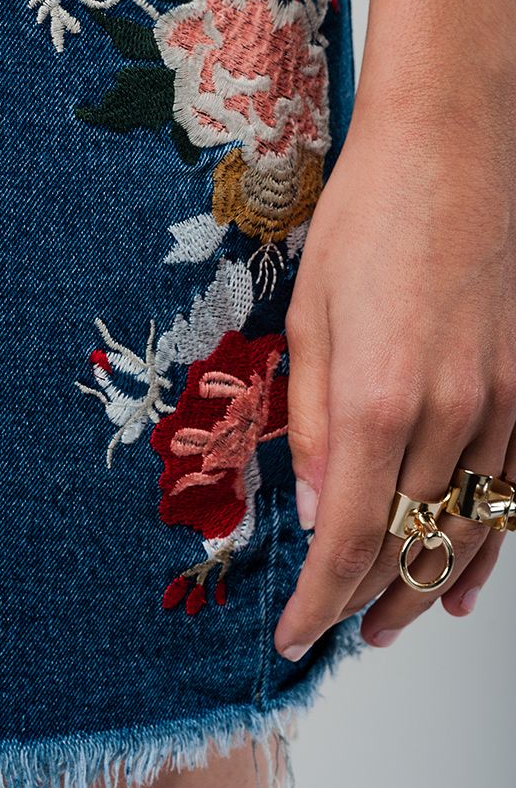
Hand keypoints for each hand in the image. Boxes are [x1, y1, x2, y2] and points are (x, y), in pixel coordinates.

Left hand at [275, 87, 515, 657]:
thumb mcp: (309, 316)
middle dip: (364, 601)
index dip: (318, 601)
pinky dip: (488, 545)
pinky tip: (469, 581)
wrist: (449, 151)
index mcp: (376, 399)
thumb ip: (309, 419)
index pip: (346, 538)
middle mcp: (447, 415)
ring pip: (462, 528)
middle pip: (406, 543)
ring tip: (389, 624)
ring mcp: (500, 405)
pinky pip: (511, 492)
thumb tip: (309, 503)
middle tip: (332, 632)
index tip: (294, 636)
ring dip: (423, 584)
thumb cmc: (369, 217)